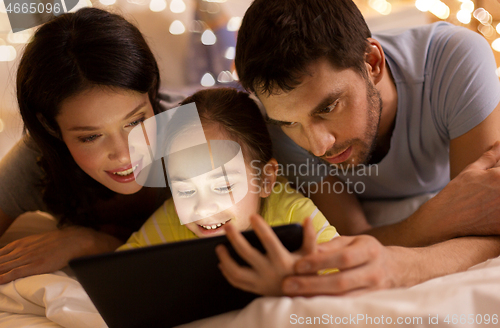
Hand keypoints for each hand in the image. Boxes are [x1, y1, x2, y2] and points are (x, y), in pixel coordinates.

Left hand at [0, 226, 121, 283]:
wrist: (74, 240)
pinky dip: (4, 277)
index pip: (1, 253)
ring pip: (3, 267)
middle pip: (0, 261)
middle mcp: (22, 250)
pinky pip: (14, 273)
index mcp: (22, 243)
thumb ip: (28, 245)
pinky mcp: (35, 266)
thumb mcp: (40, 239)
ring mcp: (28, 258)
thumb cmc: (59, 241)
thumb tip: (22, 251)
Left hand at [215, 214, 316, 295]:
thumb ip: (310, 237)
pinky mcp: (256, 290)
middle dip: (234, 238)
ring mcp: (261, 282)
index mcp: (284, 260)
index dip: (261, 227)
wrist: (304, 298)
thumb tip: (307, 219)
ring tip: (219, 246)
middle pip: (246, 254)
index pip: (269, 241)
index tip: (253, 216)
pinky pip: (237, 282)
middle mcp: (270, 272)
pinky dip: (227, 272)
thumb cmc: (306, 273)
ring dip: (225, 258)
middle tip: (227, 226)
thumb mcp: (311, 255)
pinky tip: (222, 263)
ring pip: (236, 272)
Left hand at [282, 235, 408, 296]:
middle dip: (311, 284)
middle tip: (287, 284)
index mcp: (369, 250)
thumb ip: (332, 244)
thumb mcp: (353, 240)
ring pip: (343, 298)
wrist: (398, 269)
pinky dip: (328, 306)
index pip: (342, 258)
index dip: (319, 262)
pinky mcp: (372, 303)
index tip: (297, 265)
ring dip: (316, 298)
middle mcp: (374, 271)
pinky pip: (347, 306)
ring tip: (294, 297)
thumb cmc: (366, 251)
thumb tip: (312, 249)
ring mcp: (375, 290)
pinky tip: (310, 304)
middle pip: (340, 281)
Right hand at [423, 141, 499, 239]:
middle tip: (489, 193)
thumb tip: (499, 142)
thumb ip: (490, 157)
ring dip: (499, 200)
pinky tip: (491, 214)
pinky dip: (498, 216)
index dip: (499, 175)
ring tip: (490, 202)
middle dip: (499, 188)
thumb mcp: (472, 171)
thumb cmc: (457, 193)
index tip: (493, 183)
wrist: (444, 219)